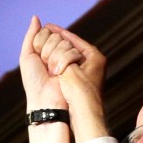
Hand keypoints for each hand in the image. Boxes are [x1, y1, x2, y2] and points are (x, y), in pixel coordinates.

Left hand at [19, 15, 81, 110]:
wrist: (45, 99)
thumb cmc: (33, 81)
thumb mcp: (27, 56)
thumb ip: (31, 36)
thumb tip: (36, 17)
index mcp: (46, 48)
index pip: (46, 31)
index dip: (40, 43)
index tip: (38, 59)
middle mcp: (57, 51)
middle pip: (55, 35)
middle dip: (47, 51)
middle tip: (45, 67)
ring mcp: (68, 56)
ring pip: (64, 42)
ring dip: (55, 58)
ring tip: (53, 72)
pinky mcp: (78, 63)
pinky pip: (72, 50)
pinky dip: (64, 61)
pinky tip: (60, 73)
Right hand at [44, 23, 107, 142]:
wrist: (87, 116)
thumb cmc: (80, 93)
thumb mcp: (69, 69)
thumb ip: (62, 56)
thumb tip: (56, 48)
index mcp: (95, 57)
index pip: (75, 40)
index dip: (61, 32)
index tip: (49, 26)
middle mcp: (95, 64)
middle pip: (74, 47)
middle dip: (60, 41)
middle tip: (47, 33)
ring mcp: (90, 74)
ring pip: (71, 58)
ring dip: (59, 53)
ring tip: (47, 47)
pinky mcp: (85, 84)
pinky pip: (70, 68)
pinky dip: (61, 64)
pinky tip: (51, 64)